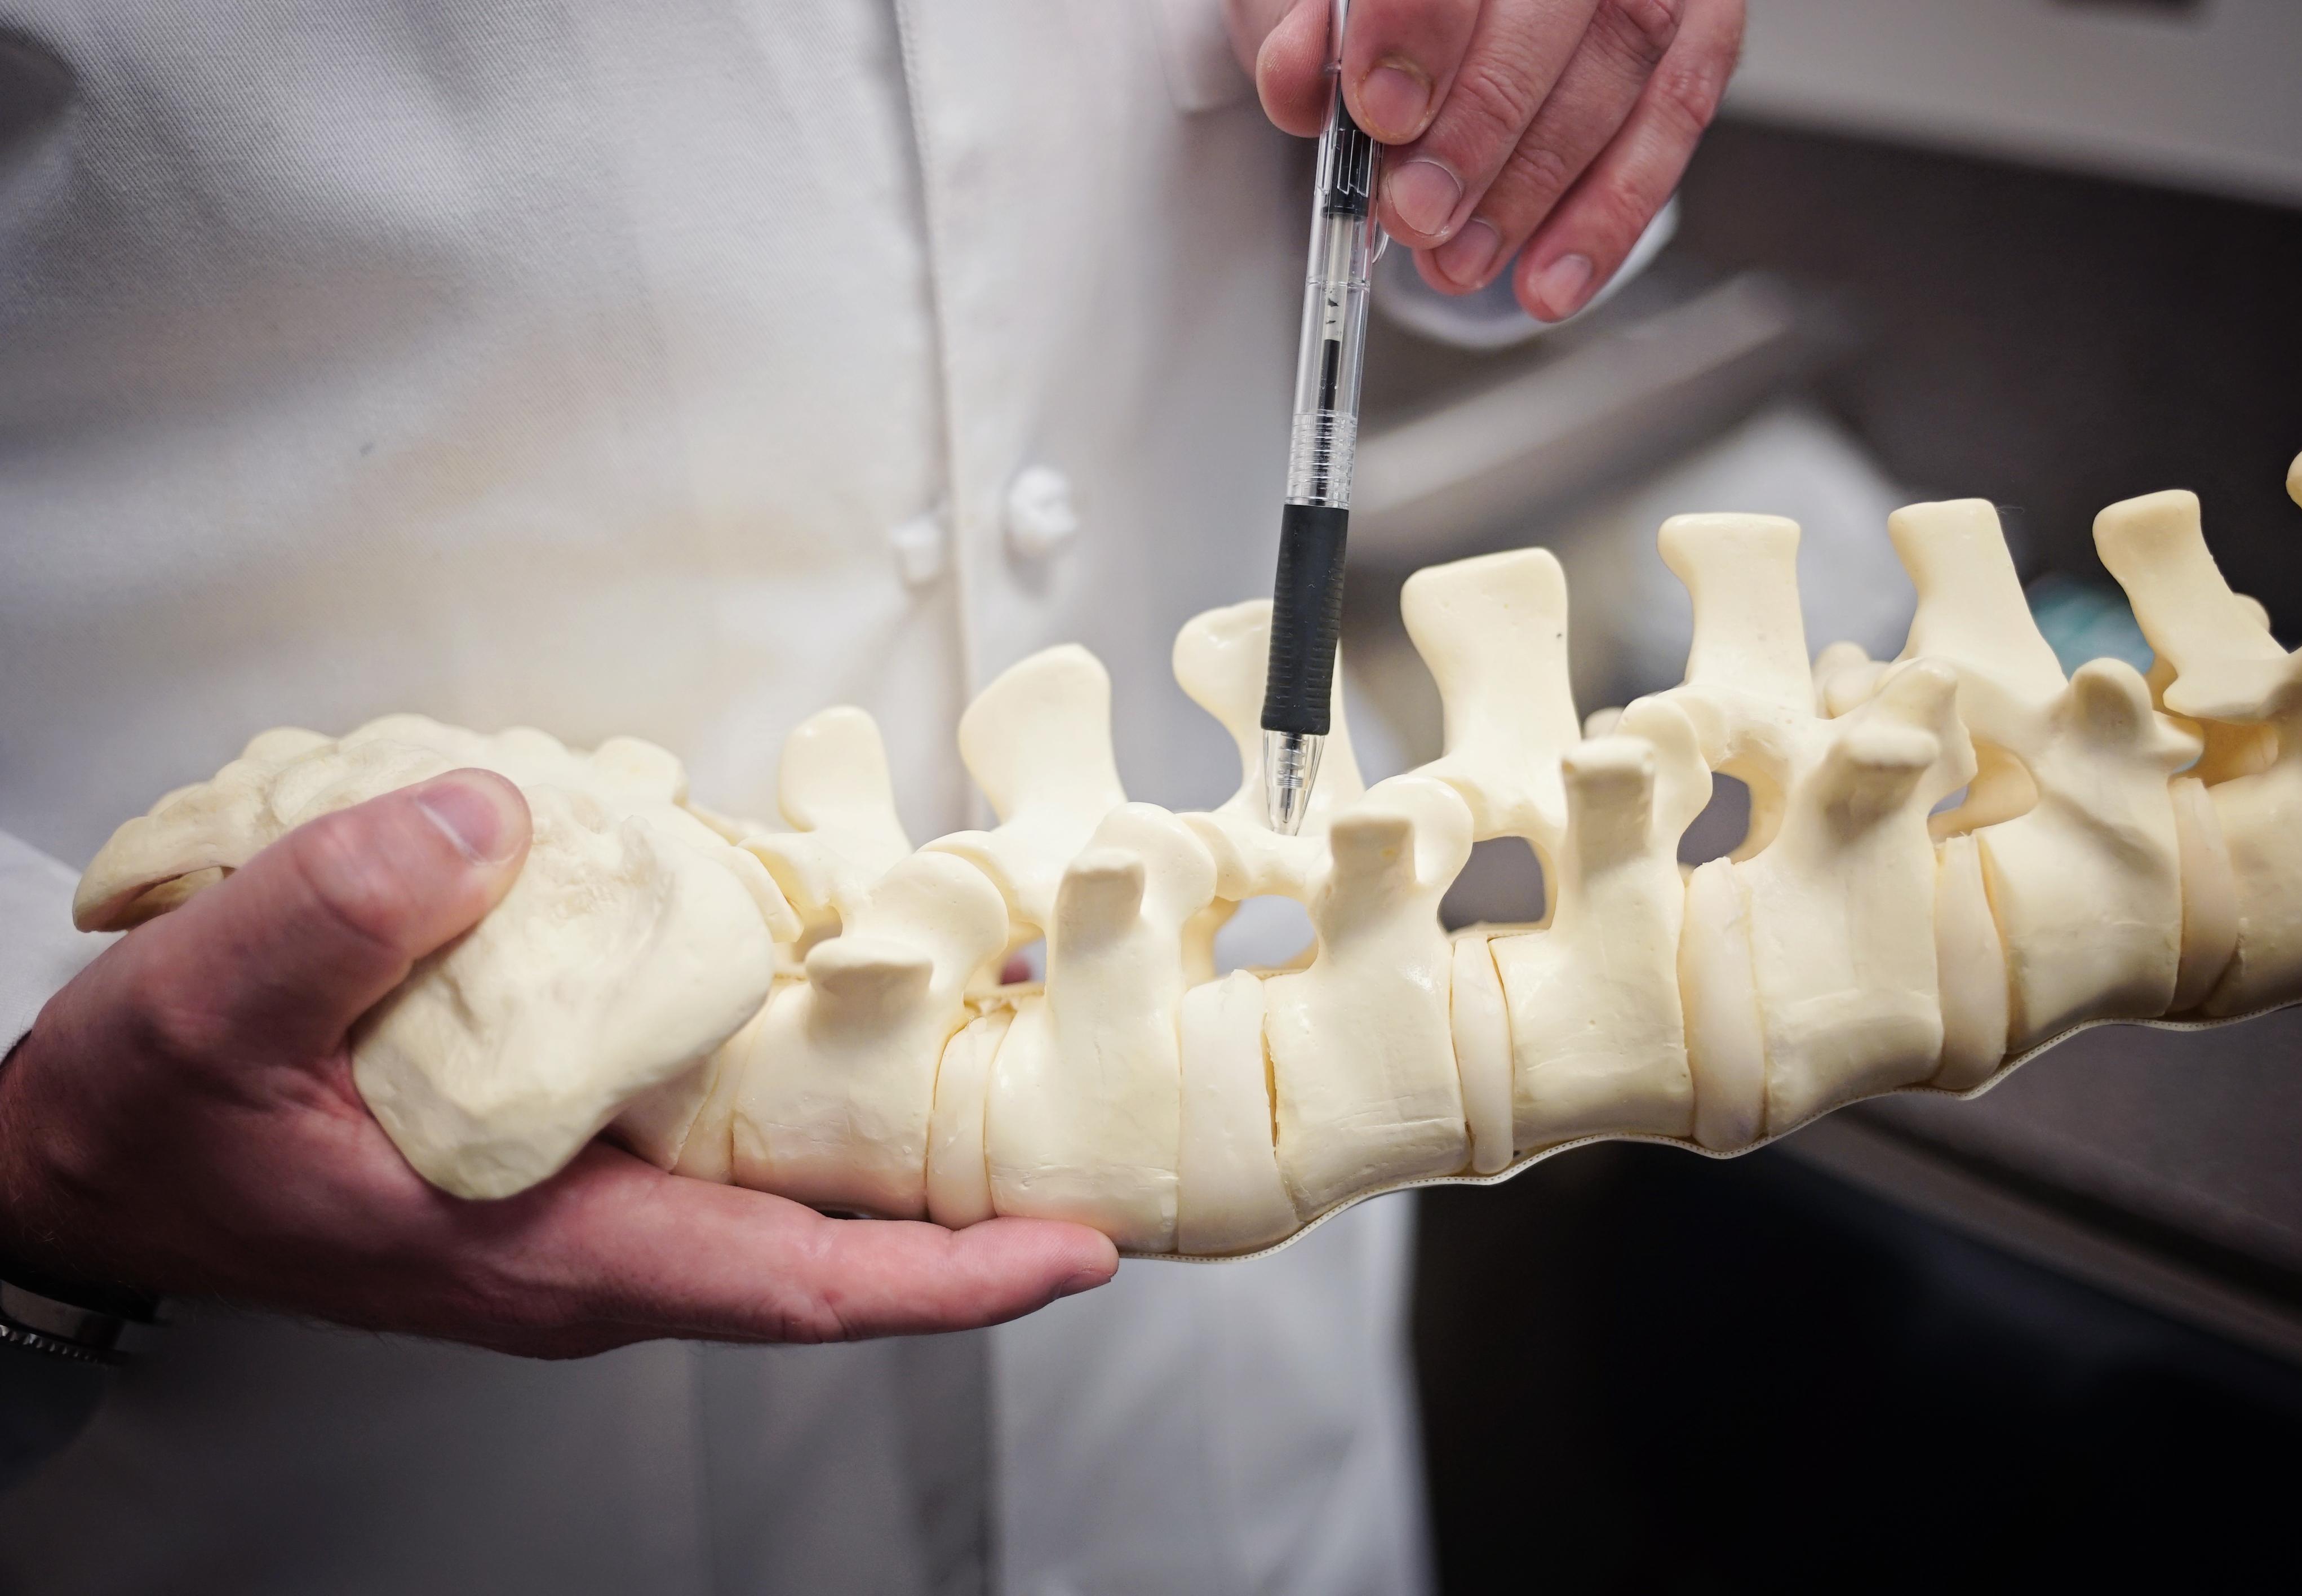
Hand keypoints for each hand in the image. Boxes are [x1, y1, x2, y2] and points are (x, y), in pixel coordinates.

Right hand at [0, 772, 1114, 1357]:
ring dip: (910, 1108)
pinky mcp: (579, 1136)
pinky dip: (811, 1056)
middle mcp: (599, 1237)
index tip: (1074, 1248)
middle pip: (833, 1231)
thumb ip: (338, 920)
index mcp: (546, 1252)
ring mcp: (596, 1191)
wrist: (91, 1156)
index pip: (790, 1285)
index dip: (945, 1276)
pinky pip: (729, 1110)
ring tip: (1025, 1015)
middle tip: (1108, 1095)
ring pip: (793, 1168)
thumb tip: (488, 826)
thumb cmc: (152, 1123)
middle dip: (976, 1180)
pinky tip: (861, 975)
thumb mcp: (208, 1013)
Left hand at [1229, 0, 1743, 320]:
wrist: (1435, 4)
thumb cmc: (1382, 2)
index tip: (1384, 114)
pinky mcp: (1700, 18)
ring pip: (1625, 60)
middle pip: (1554, 6)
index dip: (1420, 25)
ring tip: (1461, 261)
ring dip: (1538, 187)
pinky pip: (1678, 111)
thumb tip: (1300, 80)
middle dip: (1481, 130)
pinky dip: (1613, 211)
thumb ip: (1298, 35)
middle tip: (1419, 214)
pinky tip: (1553, 278)